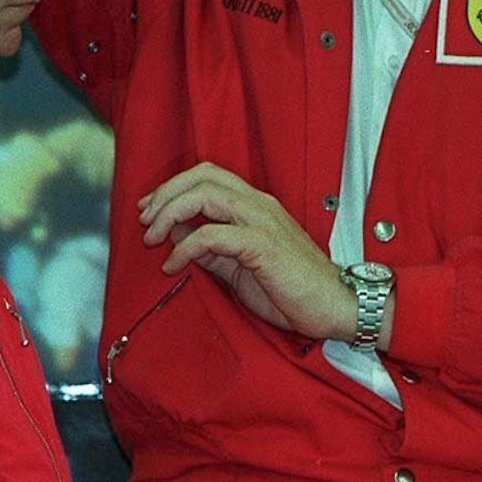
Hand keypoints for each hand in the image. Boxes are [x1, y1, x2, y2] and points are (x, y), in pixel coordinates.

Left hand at [140, 163, 356, 342]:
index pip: (209, 176)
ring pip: (205, 195)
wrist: (337, 306)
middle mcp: (259, 205)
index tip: (149, 210)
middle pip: (202, 176)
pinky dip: (185, 247)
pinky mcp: (262, 245)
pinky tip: (174, 265)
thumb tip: (178, 237)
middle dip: (165, 194)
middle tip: (145, 221)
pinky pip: (212, 235)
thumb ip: (212, 250)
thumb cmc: (294, 290)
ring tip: (153, 238)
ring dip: (170, 214)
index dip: (173, 187)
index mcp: (256, 206)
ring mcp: (262, 222)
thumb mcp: (242, 267)